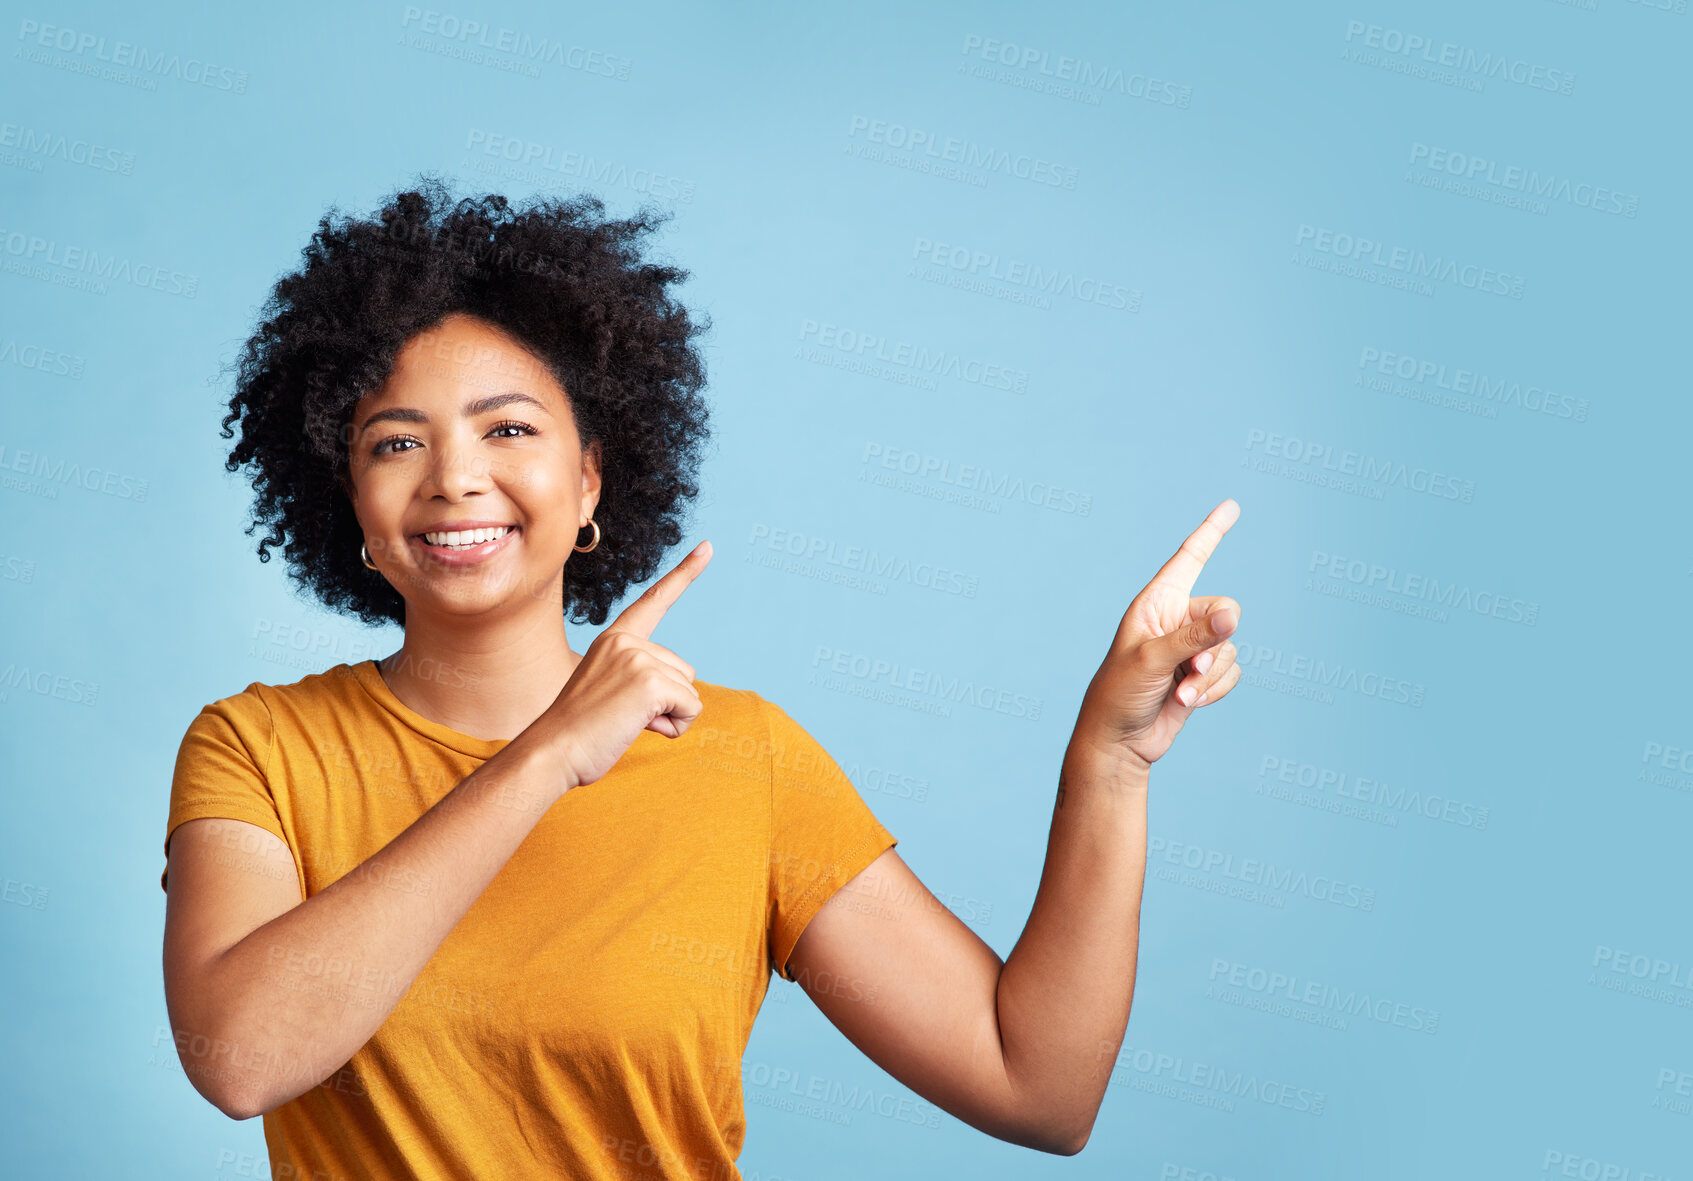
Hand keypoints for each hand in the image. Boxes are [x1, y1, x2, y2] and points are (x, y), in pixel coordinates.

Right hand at [539, 539, 712, 788]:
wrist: (552, 752)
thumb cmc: (578, 734)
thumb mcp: (607, 693)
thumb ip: (638, 681)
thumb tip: (682, 696)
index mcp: (613, 639)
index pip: (654, 601)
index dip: (685, 575)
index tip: (708, 547)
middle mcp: (626, 641)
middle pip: (684, 672)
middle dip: (666, 702)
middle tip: (621, 716)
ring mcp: (637, 657)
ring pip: (689, 692)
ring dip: (668, 716)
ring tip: (625, 723)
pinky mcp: (649, 680)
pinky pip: (690, 708)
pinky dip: (673, 727)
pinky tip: (637, 728)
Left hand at [1069, 500, 1241, 772]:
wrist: (1118, 742)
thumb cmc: (1119, 695)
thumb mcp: (1153, 661)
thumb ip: (1194, 637)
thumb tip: (1233, 616)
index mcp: (1156, 603)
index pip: (1190, 559)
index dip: (1211, 532)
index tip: (1231, 506)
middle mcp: (1176, 620)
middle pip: (1225, 613)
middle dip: (1214, 646)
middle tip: (1189, 669)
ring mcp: (1190, 647)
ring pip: (1231, 648)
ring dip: (1210, 677)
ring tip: (1180, 694)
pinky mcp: (1199, 674)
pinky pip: (1231, 672)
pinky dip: (1215, 690)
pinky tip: (1188, 704)